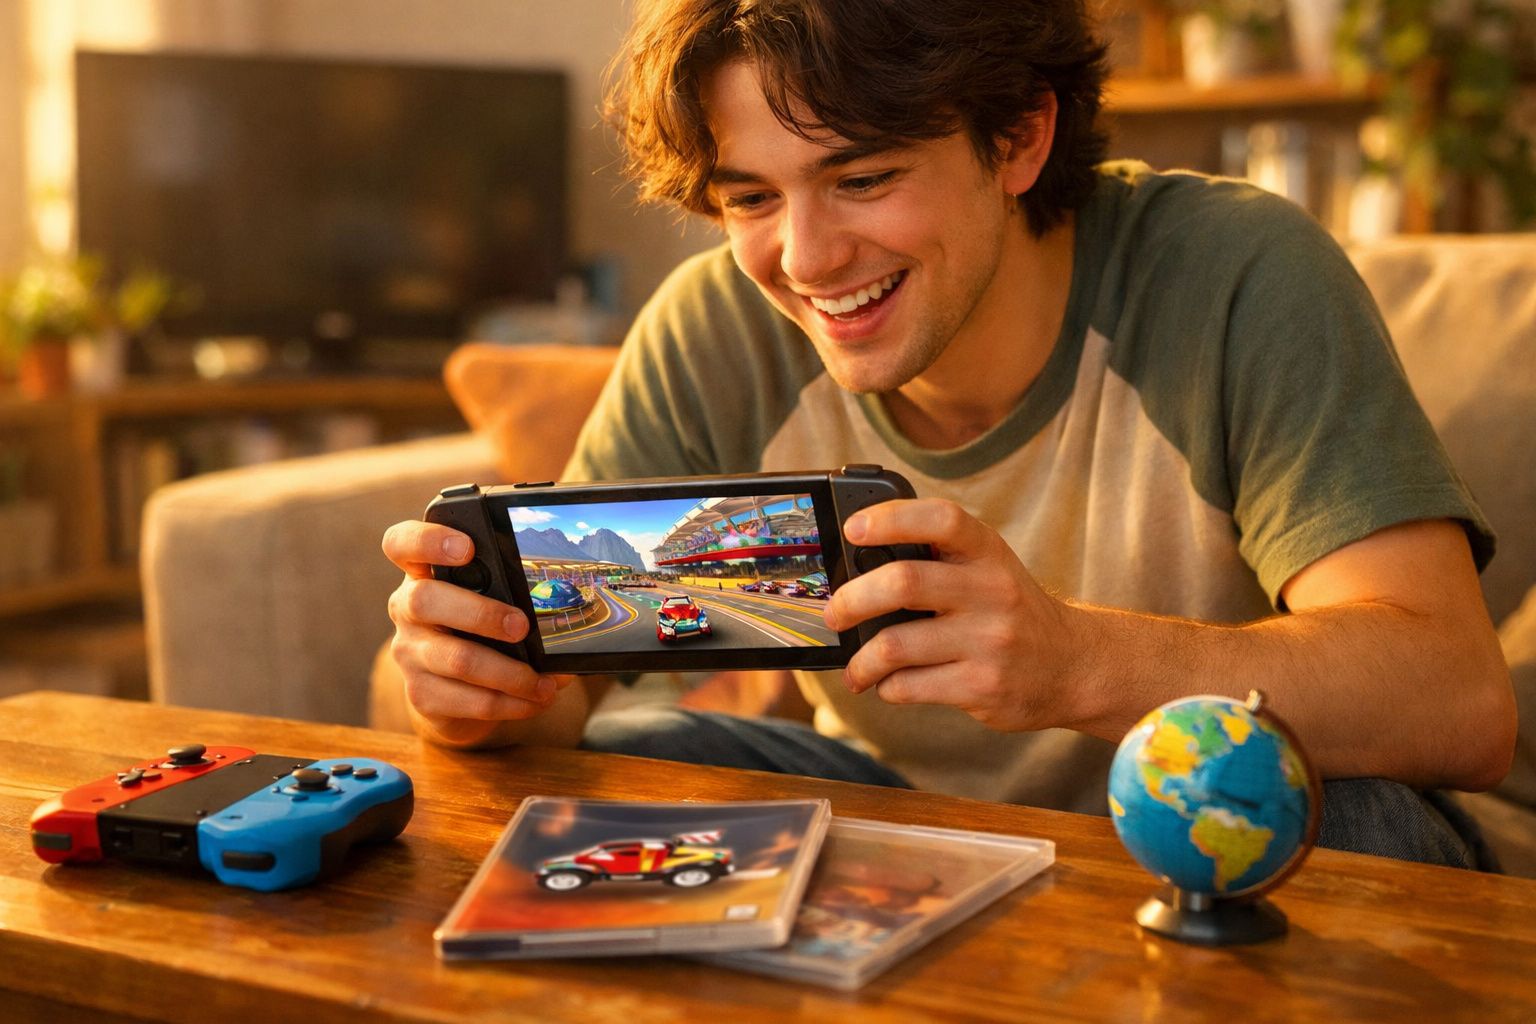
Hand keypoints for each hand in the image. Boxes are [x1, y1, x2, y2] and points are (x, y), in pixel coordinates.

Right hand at [382, 519, 569, 742]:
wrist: (453, 693)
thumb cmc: (478, 630)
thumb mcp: (488, 602)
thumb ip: (510, 594)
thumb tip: (559, 618)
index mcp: (423, 574)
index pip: (402, 543)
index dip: (428, 540)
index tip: (466, 547)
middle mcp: (407, 609)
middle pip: (424, 600)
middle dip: (481, 613)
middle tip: (521, 627)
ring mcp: (410, 653)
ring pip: (457, 659)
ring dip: (511, 673)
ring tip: (544, 682)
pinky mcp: (422, 695)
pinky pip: (470, 700)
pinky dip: (511, 703)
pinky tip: (534, 700)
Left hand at [822, 499, 1088, 731]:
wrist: (1074, 665)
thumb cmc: (1011, 611)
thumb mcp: (989, 569)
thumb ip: (939, 559)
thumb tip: (855, 566)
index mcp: (988, 553)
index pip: (941, 520)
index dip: (892, 518)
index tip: (854, 530)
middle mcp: (992, 591)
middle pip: (903, 582)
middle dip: (852, 599)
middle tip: (834, 614)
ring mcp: (990, 641)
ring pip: (896, 645)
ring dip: (861, 661)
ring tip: (855, 668)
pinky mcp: (983, 686)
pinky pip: (910, 686)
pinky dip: (887, 687)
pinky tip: (889, 684)